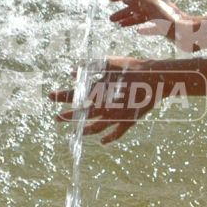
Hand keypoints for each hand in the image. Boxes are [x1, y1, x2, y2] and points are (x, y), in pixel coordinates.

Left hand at [50, 56, 164, 143]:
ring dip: (85, 131)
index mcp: (101, 90)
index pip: (77, 94)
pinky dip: (110, 138)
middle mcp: (107, 105)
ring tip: (76, 133)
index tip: (50, 96)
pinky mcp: (130, 120)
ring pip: (98, 127)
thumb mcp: (110, 63)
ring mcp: (118, 115)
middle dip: (68, 116)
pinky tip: (103, 142)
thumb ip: (91, 67)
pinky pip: (118, 133)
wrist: (156, 77)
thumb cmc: (132, 67)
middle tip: (56, 118)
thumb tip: (71, 71)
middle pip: (83, 113)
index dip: (62, 96)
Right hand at [109, 0, 198, 48]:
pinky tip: (136, 31)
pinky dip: (139, 26)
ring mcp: (159, 15)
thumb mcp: (154, 7)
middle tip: (111, 19)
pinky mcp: (163, 25)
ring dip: (128, 19)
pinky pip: (148, 24)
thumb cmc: (173, 20)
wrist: (189, 33)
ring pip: (140, 15)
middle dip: (122, 11)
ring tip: (118, 25)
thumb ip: (139, 0)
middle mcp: (155, 5)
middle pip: (135, 5)